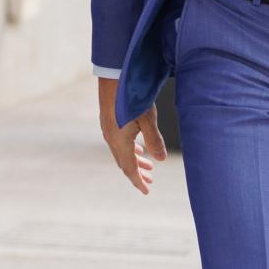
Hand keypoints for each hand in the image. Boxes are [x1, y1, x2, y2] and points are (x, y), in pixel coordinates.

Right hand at [98, 77, 165, 193]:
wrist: (113, 77)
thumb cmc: (132, 96)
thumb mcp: (147, 119)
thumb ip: (154, 140)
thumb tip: (161, 161)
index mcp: (119, 142)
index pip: (129, 169)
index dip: (138, 181)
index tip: (147, 191)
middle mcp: (111, 138)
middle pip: (124, 163)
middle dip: (138, 172)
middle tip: (151, 180)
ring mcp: (108, 129)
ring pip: (121, 152)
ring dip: (135, 160)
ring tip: (148, 164)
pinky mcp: (109, 121)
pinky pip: (118, 143)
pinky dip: (129, 149)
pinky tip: (137, 146)